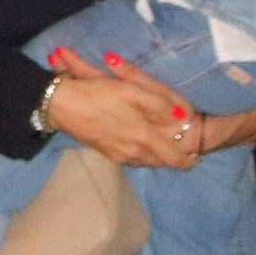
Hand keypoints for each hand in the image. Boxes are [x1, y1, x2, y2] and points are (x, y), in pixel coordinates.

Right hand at [41, 47, 200, 169]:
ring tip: (159, 142)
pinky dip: (139, 152)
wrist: (61, 105)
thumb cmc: (99, 94)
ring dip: (154, 155)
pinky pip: (131, 158)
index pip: (175, 161)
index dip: (188, 160)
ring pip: (145, 161)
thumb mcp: (132, 91)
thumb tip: (181, 115)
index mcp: (144, 139)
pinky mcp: (105, 153)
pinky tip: (136, 140)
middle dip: (171, 156)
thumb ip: (160, 104)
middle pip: (161, 163)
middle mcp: (133, 153)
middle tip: (178, 145)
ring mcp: (118, 155)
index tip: (194, 155)